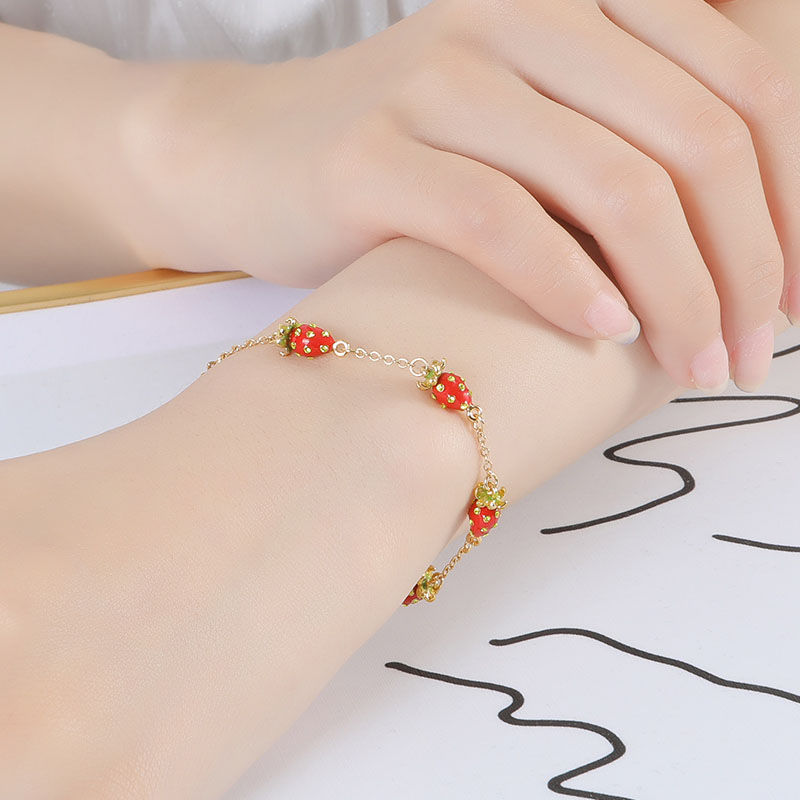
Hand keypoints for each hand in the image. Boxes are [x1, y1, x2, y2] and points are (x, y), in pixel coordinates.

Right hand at [125, 0, 799, 392]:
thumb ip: (619, 157)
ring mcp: (442, 83)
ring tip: (697, 366)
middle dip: (748, 263)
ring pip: (610, 185)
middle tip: (751, 353)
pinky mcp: (373, 155)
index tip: (796, 296)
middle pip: (693, 139)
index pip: (740, 87)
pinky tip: (606, 335)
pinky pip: (500, 219)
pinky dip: (567, 283)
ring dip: (678, 293)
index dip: (794, 199)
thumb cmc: (400, 167)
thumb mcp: (525, 134)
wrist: (245, 157)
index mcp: (579, 8)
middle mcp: (520, 23)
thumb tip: (736, 247)